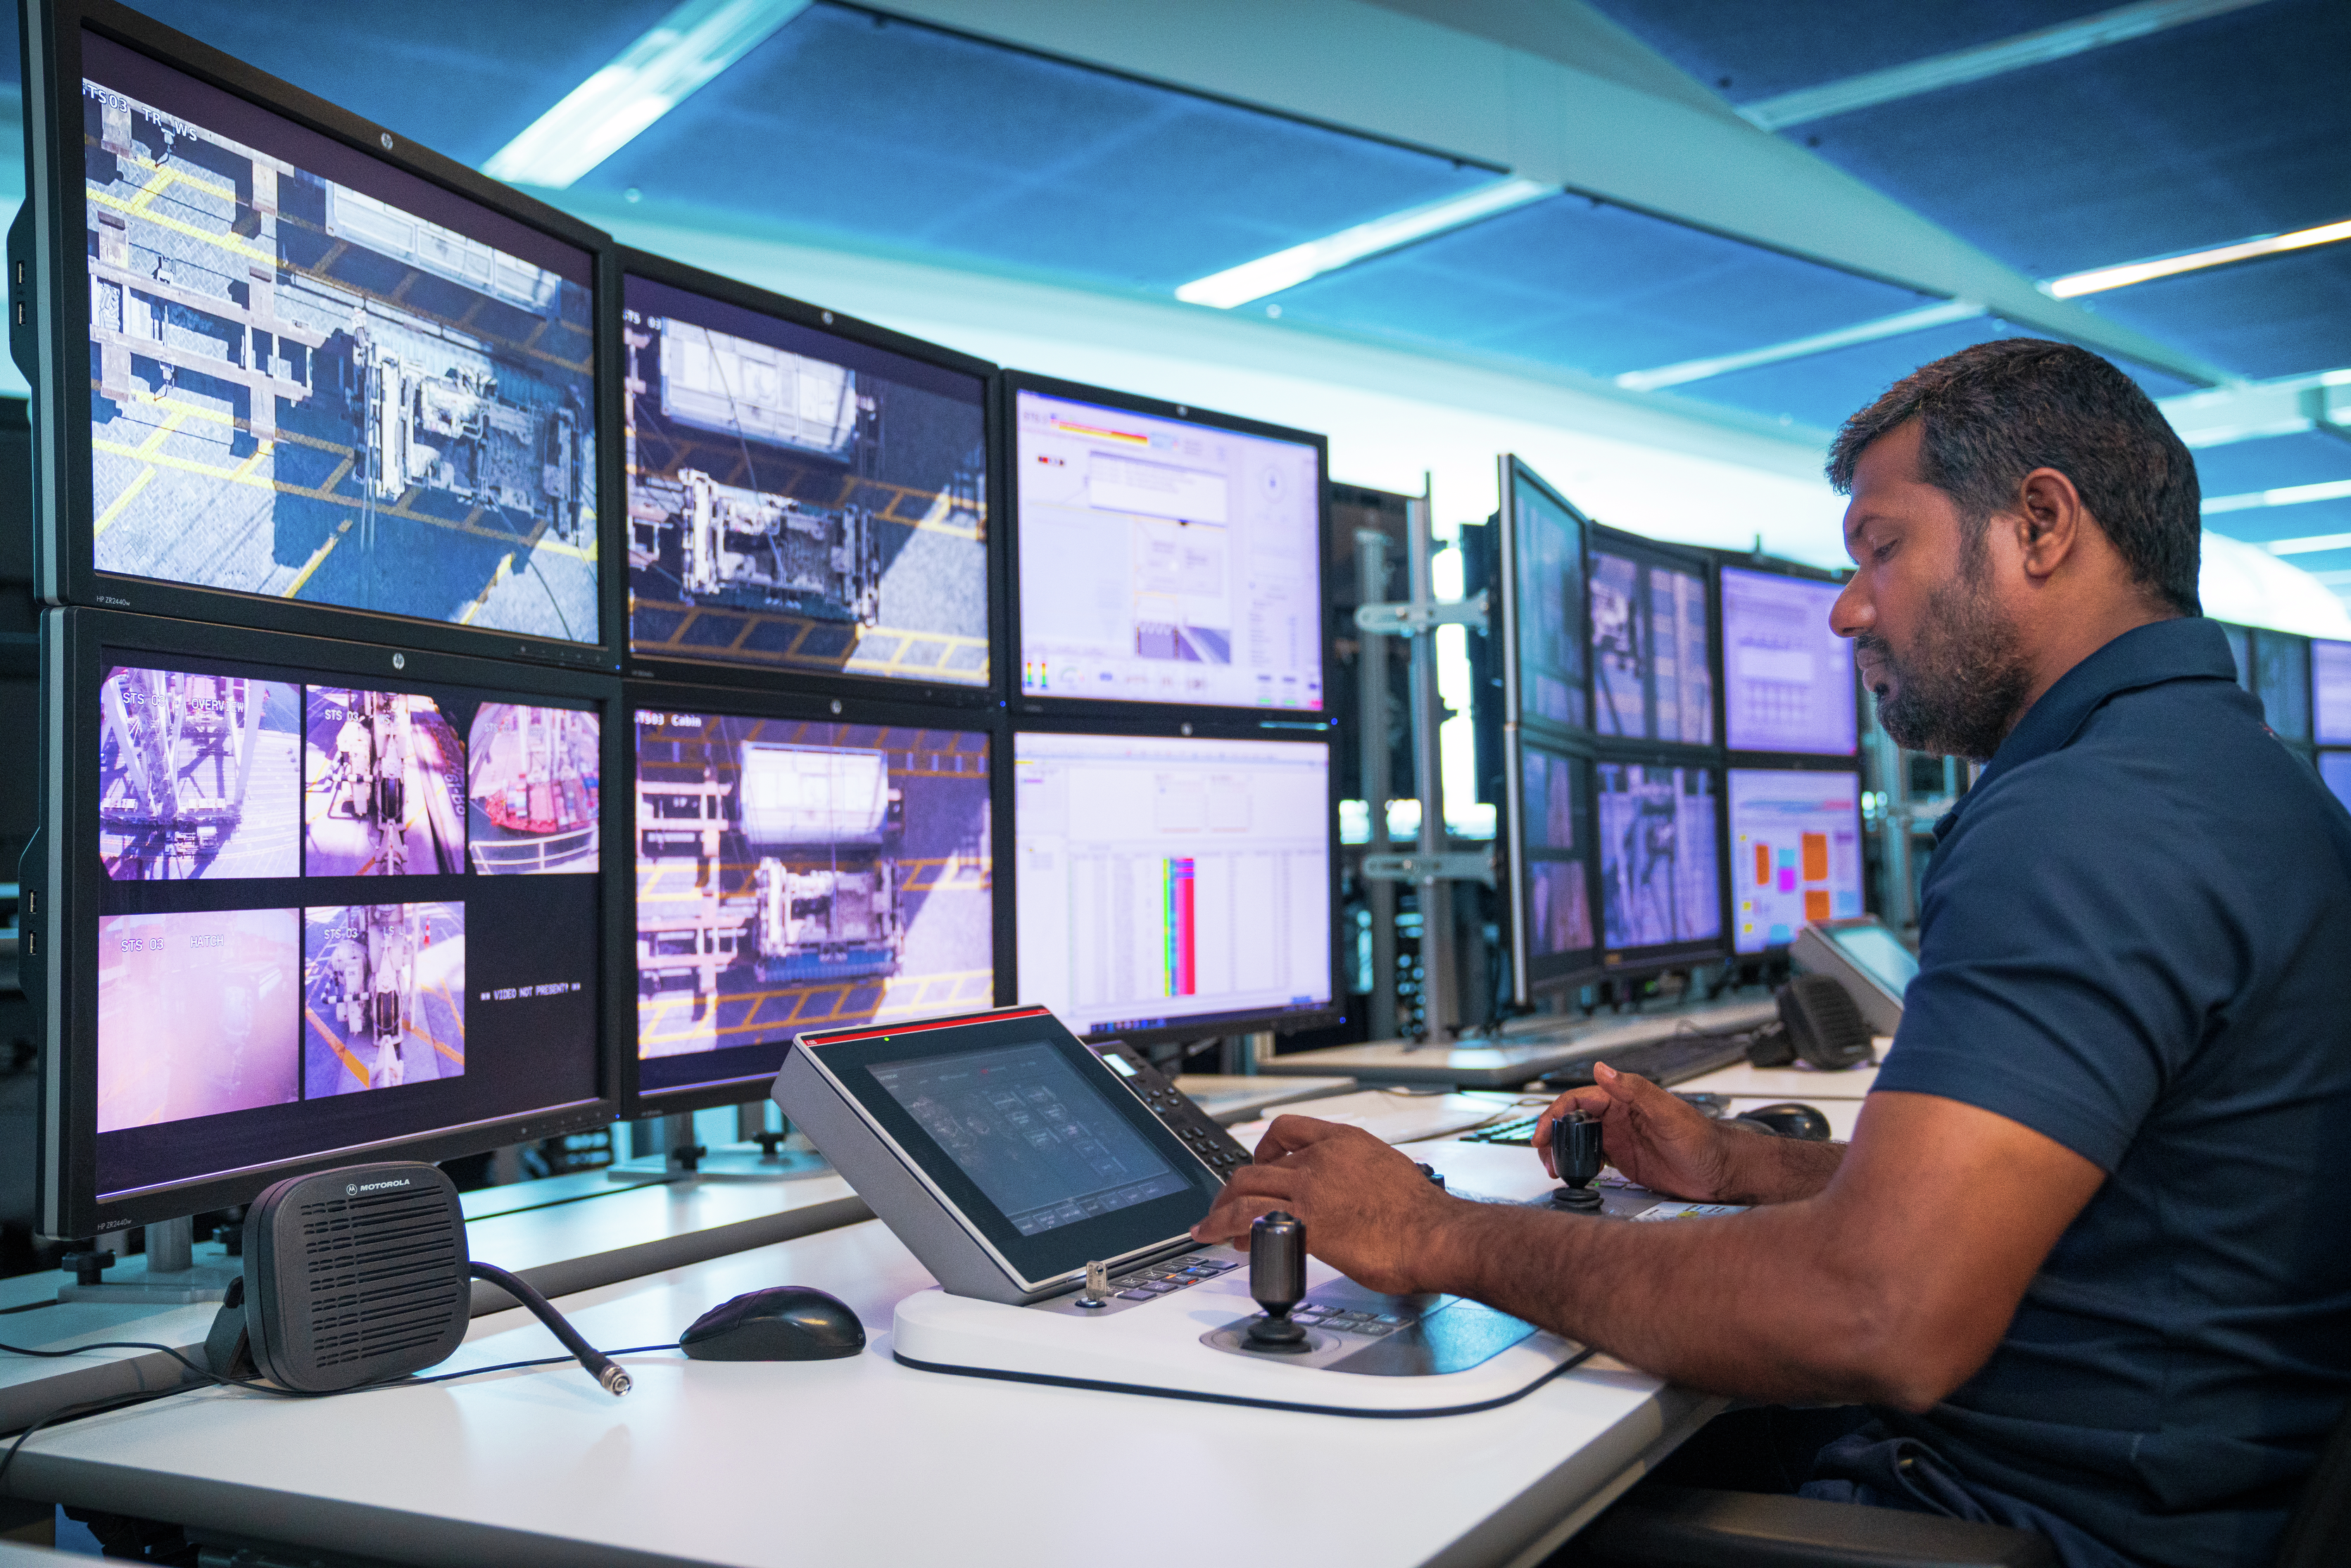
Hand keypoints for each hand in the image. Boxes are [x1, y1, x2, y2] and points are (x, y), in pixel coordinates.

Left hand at [1189, 1116, 1457, 1295]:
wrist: (1438, 1235)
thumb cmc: (1424, 1215)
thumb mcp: (1386, 1171)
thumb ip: (1358, 1176)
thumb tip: (1350, 1195)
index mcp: (1344, 1141)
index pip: (1287, 1127)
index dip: (1265, 1146)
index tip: (1260, 1162)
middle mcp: (1322, 1159)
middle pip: (1258, 1162)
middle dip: (1238, 1184)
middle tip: (1230, 1202)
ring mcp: (1310, 1189)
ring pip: (1245, 1187)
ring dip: (1222, 1206)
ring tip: (1210, 1224)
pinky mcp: (1304, 1223)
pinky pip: (1248, 1220)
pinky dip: (1224, 1227)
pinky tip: (1218, 1238)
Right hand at [1533, 1062, 1735, 1201]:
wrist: (1722, 1173)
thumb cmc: (1703, 1140)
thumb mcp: (1668, 1112)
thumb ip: (1635, 1090)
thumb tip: (1602, 1069)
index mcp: (1625, 1101)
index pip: (1578, 1101)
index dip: (1555, 1115)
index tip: (1542, 1134)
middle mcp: (1619, 1118)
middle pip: (1572, 1120)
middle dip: (1551, 1135)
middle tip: (1543, 1155)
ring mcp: (1620, 1139)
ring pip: (1578, 1140)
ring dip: (1561, 1151)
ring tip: (1553, 1168)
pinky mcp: (1625, 1161)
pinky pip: (1592, 1159)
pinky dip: (1577, 1165)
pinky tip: (1573, 1175)